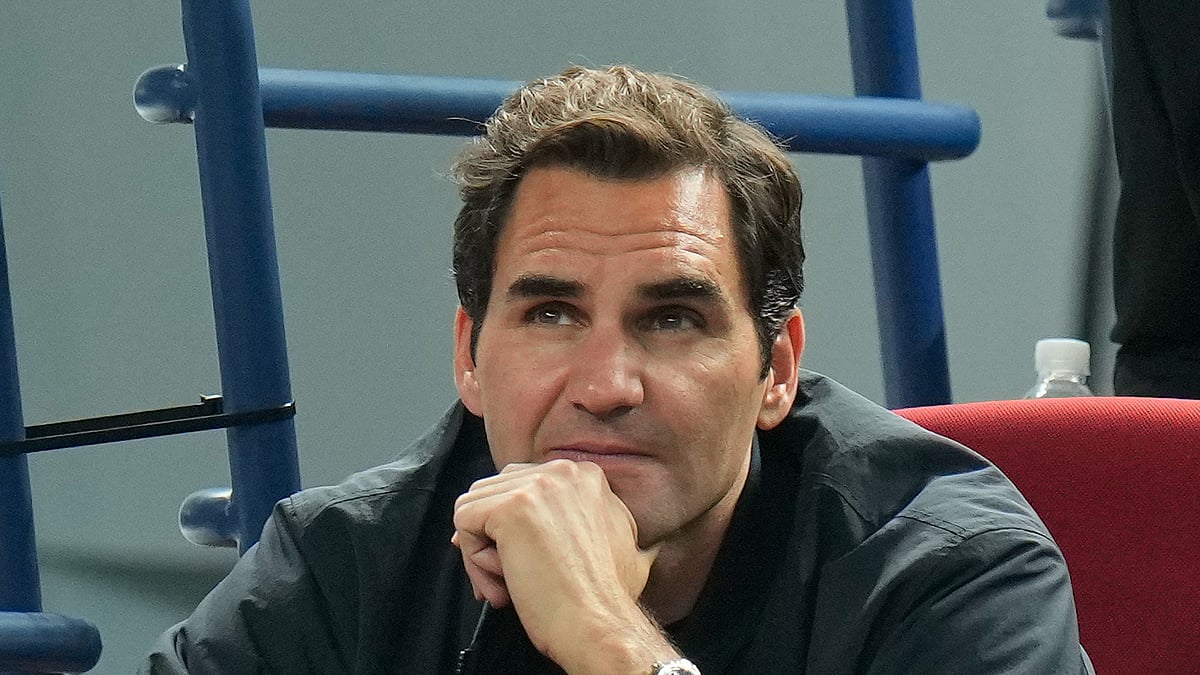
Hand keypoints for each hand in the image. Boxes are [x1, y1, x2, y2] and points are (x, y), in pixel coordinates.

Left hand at [452, 460, 667, 671]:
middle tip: (509, 580)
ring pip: (475, 507)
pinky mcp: (510, 509)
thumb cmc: (603, 597)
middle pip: (495, 492)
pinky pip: (464, 522)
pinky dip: (472, 561)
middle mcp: (561, 471)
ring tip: (508, 586)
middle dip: (493, 539)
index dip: (510, 528)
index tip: (515, 561)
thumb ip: (580, 520)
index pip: (521, 486)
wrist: (601, 625)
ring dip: (483, 552)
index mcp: (584, 476)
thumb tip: (527, 519)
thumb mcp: (610, 541)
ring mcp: (535, 487)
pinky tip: (502, 586)